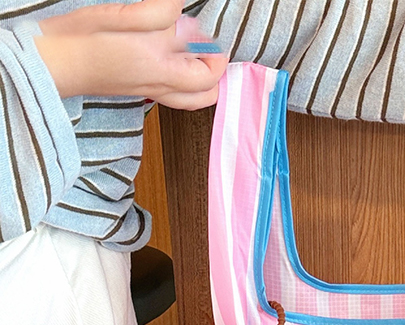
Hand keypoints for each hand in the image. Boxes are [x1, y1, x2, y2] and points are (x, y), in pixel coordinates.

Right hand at [35, 0, 227, 108]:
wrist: (52, 64)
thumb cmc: (81, 41)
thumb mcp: (123, 16)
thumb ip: (159, 13)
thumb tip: (180, 7)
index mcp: (161, 70)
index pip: (208, 73)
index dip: (217, 54)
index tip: (212, 34)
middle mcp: (160, 88)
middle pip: (206, 95)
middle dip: (214, 72)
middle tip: (207, 47)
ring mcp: (150, 93)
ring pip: (190, 99)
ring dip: (200, 80)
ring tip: (193, 54)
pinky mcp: (138, 90)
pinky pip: (173, 95)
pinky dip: (182, 82)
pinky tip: (170, 58)